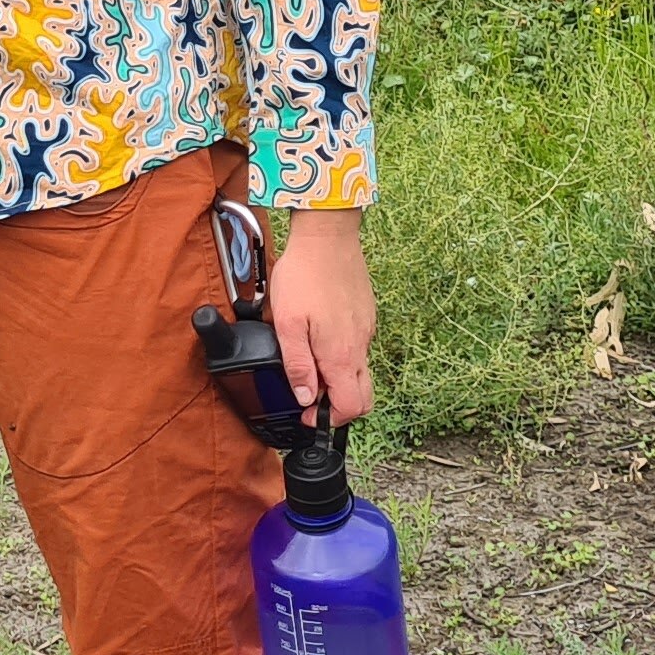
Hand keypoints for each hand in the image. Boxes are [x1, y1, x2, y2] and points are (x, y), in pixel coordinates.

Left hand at [266, 207, 375, 428]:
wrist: (328, 235)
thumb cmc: (304, 275)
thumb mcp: (287, 323)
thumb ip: (297, 364)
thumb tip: (304, 397)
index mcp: (342, 354)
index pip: (351, 407)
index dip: (329, 419)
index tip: (307, 413)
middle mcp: (361, 345)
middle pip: (363, 396)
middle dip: (339, 405)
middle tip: (311, 394)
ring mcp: (366, 329)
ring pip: (360, 370)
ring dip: (337, 377)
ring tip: (309, 359)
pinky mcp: (365, 314)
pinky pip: (359, 347)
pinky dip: (342, 355)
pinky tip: (319, 335)